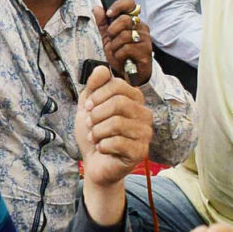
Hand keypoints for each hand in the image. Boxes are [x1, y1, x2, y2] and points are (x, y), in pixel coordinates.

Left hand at [74, 71, 150, 188]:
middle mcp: (144, 114)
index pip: (118, 85)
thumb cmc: (94, 133)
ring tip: (94, 137)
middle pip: (119, 103)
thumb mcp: (88, 106)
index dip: (97, 94)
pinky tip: (101, 148)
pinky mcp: (140, 151)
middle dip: (96, 114)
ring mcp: (145, 133)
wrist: (94, 162)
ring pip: (117, 123)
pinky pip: (118, 143)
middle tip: (89, 123)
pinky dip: (102, 145)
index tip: (87, 106)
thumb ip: (94, 86)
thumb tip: (102, 69)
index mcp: (134, 99)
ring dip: (97, 131)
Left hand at [99, 0, 151, 84]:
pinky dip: (119, 55)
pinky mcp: (146, 51)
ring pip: (124, 35)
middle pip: (124, 19)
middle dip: (112, 31)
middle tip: (112, 40)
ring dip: (115, 46)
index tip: (109, 14)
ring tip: (118, 52)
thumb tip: (97, 8)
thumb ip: (102, 23)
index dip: (118, 6)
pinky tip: (122, 59)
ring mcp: (145, 39)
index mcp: (133, 21)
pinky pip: (127, 48)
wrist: (128, 75)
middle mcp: (141, 27)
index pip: (130, 3)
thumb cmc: (121, 55)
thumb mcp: (108, 38)